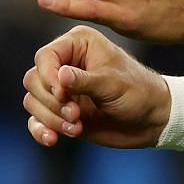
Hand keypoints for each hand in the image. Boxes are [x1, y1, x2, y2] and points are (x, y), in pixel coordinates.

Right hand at [21, 25, 170, 148]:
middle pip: (34, 79)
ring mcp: (61, 88)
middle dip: (51, 102)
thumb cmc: (139, 92)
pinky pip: (36, 119)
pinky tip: (52, 139)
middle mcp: (65, 62)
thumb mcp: (113, 84)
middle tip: (75, 115)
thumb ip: (85, 81)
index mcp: (79, 44)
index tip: (62, 95)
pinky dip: (40, 129)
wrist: (150, 120)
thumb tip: (60, 77)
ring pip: (33, 101)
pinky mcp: (60, 111)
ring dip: (50, 118)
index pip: (45, 56)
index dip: (48, 77)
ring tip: (76, 127)